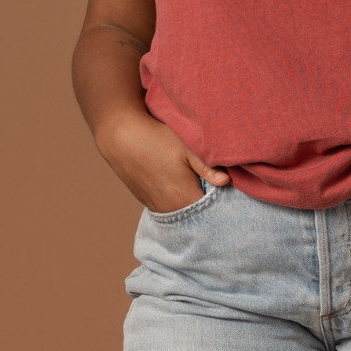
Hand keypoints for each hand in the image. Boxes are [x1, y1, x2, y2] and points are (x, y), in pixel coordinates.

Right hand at [95, 111, 229, 212]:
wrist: (122, 137)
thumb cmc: (157, 138)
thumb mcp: (186, 147)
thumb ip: (207, 167)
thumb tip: (226, 181)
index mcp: (184, 196)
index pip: (211, 210)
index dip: (221, 201)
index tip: (228, 190)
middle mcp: (170, 207)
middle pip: (197, 213)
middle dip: (208, 204)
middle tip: (215, 186)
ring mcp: (157, 206)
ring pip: (181, 212)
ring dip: (191, 203)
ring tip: (198, 185)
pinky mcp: (147, 202)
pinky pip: (169, 208)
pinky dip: (177, 202)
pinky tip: (179, 186)